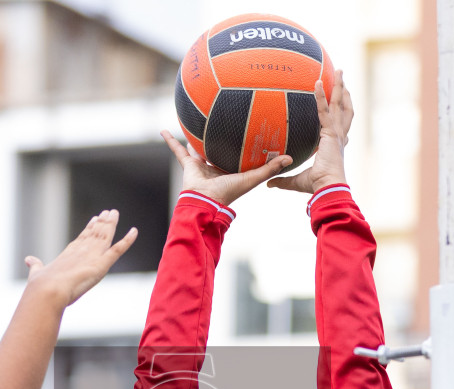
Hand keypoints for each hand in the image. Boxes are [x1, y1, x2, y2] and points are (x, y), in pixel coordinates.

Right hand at [24, 210, 137, 305]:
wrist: (48, 290)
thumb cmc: (41, 286)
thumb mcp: (37, 273)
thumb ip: (35, 265)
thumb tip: (28, 259)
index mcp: (68, 253)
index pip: (82, 238)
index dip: (89, 228)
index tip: (95, 218)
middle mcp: (82, 250)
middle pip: (95, 233)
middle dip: (102, 222)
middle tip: (109, 212)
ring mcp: (92, 256)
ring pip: (105, 236)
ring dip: (111, 224)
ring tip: (115, 213)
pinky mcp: (102, 264)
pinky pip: (119, 249)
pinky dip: (128, 240)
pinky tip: (135, 231)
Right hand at [162, 130, 291, 206]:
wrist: (207, 201)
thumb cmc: (230, 192)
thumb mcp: (252, 178)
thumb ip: (269, 168)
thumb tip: (290, 157)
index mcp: (231, 169)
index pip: (237, 154)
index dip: (242, 144)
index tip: (248, 131)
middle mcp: (216, 166)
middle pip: (217, 149)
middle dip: (218, 139)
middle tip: (220, 122)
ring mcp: (200, 165)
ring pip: (196, 148)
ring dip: (192, 138)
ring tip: (191, 123)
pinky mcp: (188, 164)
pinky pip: (177, 150)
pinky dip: (169, 141)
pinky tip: (163, 130)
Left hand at [269, 70, 353, 194]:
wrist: (327, 188)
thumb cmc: (316, 186)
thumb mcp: (297, 180)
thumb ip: (283, 178)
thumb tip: (269, 183)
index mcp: (334, 146)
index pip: (338, 126)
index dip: (340, 115)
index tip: (339, 105)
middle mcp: (339, 137)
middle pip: (344, 110)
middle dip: (344, 93)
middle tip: (342, 79)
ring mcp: (336, 134)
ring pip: (340, 105)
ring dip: (340, 87)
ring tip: (340, 72)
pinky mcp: (330, 133)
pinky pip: (324, 110)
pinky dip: (321, 95)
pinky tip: (317, 82)